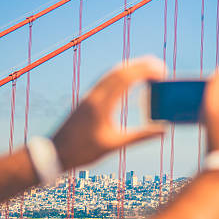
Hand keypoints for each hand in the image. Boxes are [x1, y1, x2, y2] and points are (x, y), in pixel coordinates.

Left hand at [51, 56, 165, 169]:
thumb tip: (163, 130)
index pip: (127, 78)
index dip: (146, 71)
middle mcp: (96, 94)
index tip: (162, 73)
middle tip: (162, 68)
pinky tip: (130, 78)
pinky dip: (123, 74)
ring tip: (151, 69)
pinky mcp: (88, 98)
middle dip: (143, 65)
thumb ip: (140, 136)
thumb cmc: (83, 151)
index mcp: (102, 103)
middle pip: (121, 70)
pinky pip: (108, 78)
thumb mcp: (114, 144)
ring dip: (133, 67)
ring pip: (114, 72)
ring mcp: (91, 94)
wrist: (54, 153)